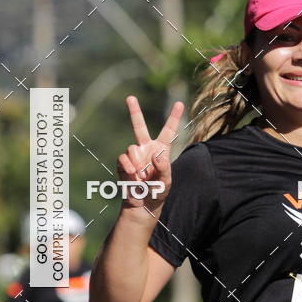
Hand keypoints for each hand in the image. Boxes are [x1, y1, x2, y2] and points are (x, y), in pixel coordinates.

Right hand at [117, 96, 183, 211]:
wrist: (142, 204)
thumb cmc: (158, 192)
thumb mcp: (166, 181)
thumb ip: (164, 168)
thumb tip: (156, 155)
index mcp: (161, 150)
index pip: (168, 131)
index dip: (173, 117)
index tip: (179, 103)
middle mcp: (146, 149)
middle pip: (139, 127)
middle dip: (134, 111)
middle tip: (129, 97)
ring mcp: (134, 155)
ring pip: (132, 148)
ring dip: (138, 163)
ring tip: (142, 176)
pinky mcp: (123, 163)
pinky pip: (123, 158)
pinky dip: (128, 167)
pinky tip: (133, 176)